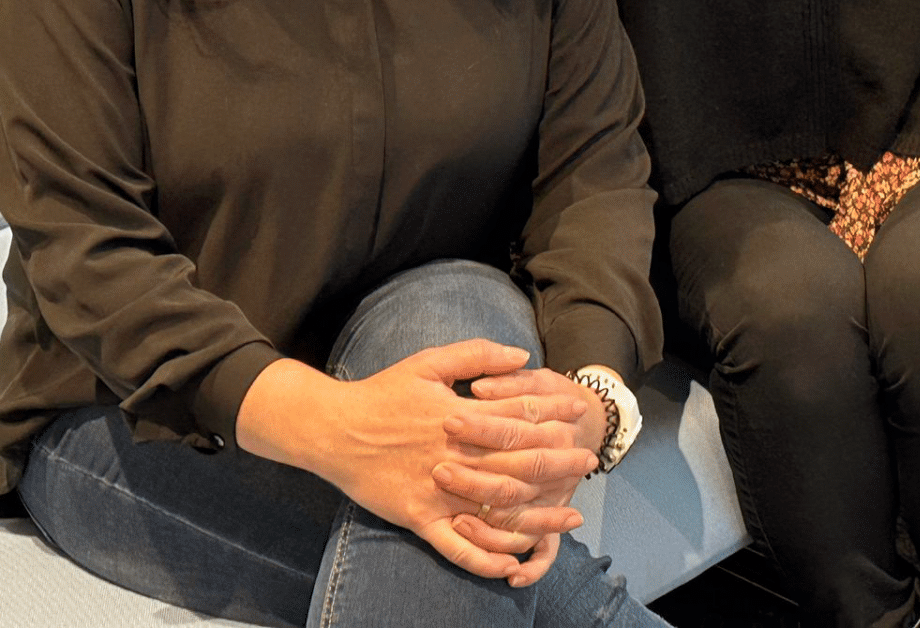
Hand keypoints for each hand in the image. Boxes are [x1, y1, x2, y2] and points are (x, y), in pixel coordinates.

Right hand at [236, 341, 588, 581]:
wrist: (332, 429)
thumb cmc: (382, 392)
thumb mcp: (428, 361)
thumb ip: (477, 355)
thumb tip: (522, 356)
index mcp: (459, 416)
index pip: (518, 417)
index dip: (553, 416)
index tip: (579, 414)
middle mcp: (454, 455)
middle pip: (518, 463)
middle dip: (559, 463)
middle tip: (588, 462)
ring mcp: (437, 491)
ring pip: (496, 509)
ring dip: (538, 515)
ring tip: (569, 515)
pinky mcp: (417, 518)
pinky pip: (455, 546)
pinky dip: (484, 558)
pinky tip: (513, 565)